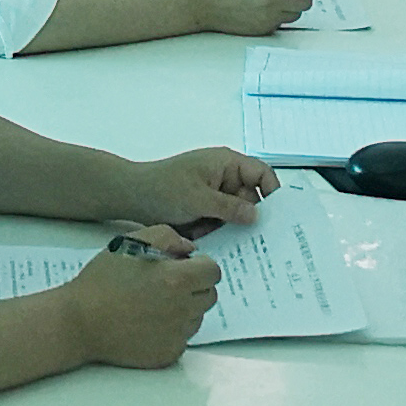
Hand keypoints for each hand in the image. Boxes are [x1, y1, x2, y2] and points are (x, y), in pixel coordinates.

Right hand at [60, 236, 219, 368]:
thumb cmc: (101, 281)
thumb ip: (166, 237)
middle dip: (194, 287)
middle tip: (166, 285)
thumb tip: (188, 250)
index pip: (213, 272)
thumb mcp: (129, 243)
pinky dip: (171, 331)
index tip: (181, 267)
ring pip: (197, 318)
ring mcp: (177, 335)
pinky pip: (182, 339)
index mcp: (178, 280)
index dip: (198, 266)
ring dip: (185, 309)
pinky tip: (147, 324)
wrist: (79, 322)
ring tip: (154, 305)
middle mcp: (183, 309)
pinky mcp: (168, 354)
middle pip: (209, 295)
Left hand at [124, 146, 278, 228]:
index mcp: (227, 163)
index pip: (262, 174)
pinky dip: (215, 231)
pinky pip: (220, 222)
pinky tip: (207, 240)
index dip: (272, 193)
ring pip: (235, 214)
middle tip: (253, 241)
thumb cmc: (163, 189)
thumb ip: (230, 207)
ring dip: (227, 227)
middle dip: (247, 218)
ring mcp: (213, 193)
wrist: (129, 196)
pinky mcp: (203, 208)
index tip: (276, 218)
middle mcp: (224, 176)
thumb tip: (257, 216)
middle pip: (251, 198)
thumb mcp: (198, 199)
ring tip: (218, 239)